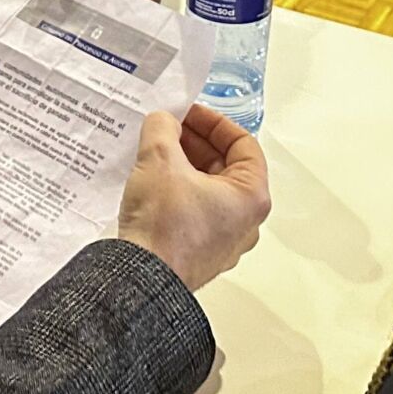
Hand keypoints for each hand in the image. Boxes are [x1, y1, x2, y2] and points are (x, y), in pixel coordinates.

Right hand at [116, 104, 269, 290]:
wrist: (141, 280)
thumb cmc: (163, 225)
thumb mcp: (159, 159)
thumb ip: (163, 128)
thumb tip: (163, 121)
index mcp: (251, 196)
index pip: (243, 144)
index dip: (213, 122)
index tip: (188, 114)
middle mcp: (246, 221)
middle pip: (227, 167)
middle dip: (196, 143)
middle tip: (168, 129)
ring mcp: (225, 241)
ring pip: (210, 190)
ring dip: (185, 166)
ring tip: (156, 152)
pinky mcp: (202, 254)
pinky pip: (196, 213)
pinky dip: (179, 192)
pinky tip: (153, 182)